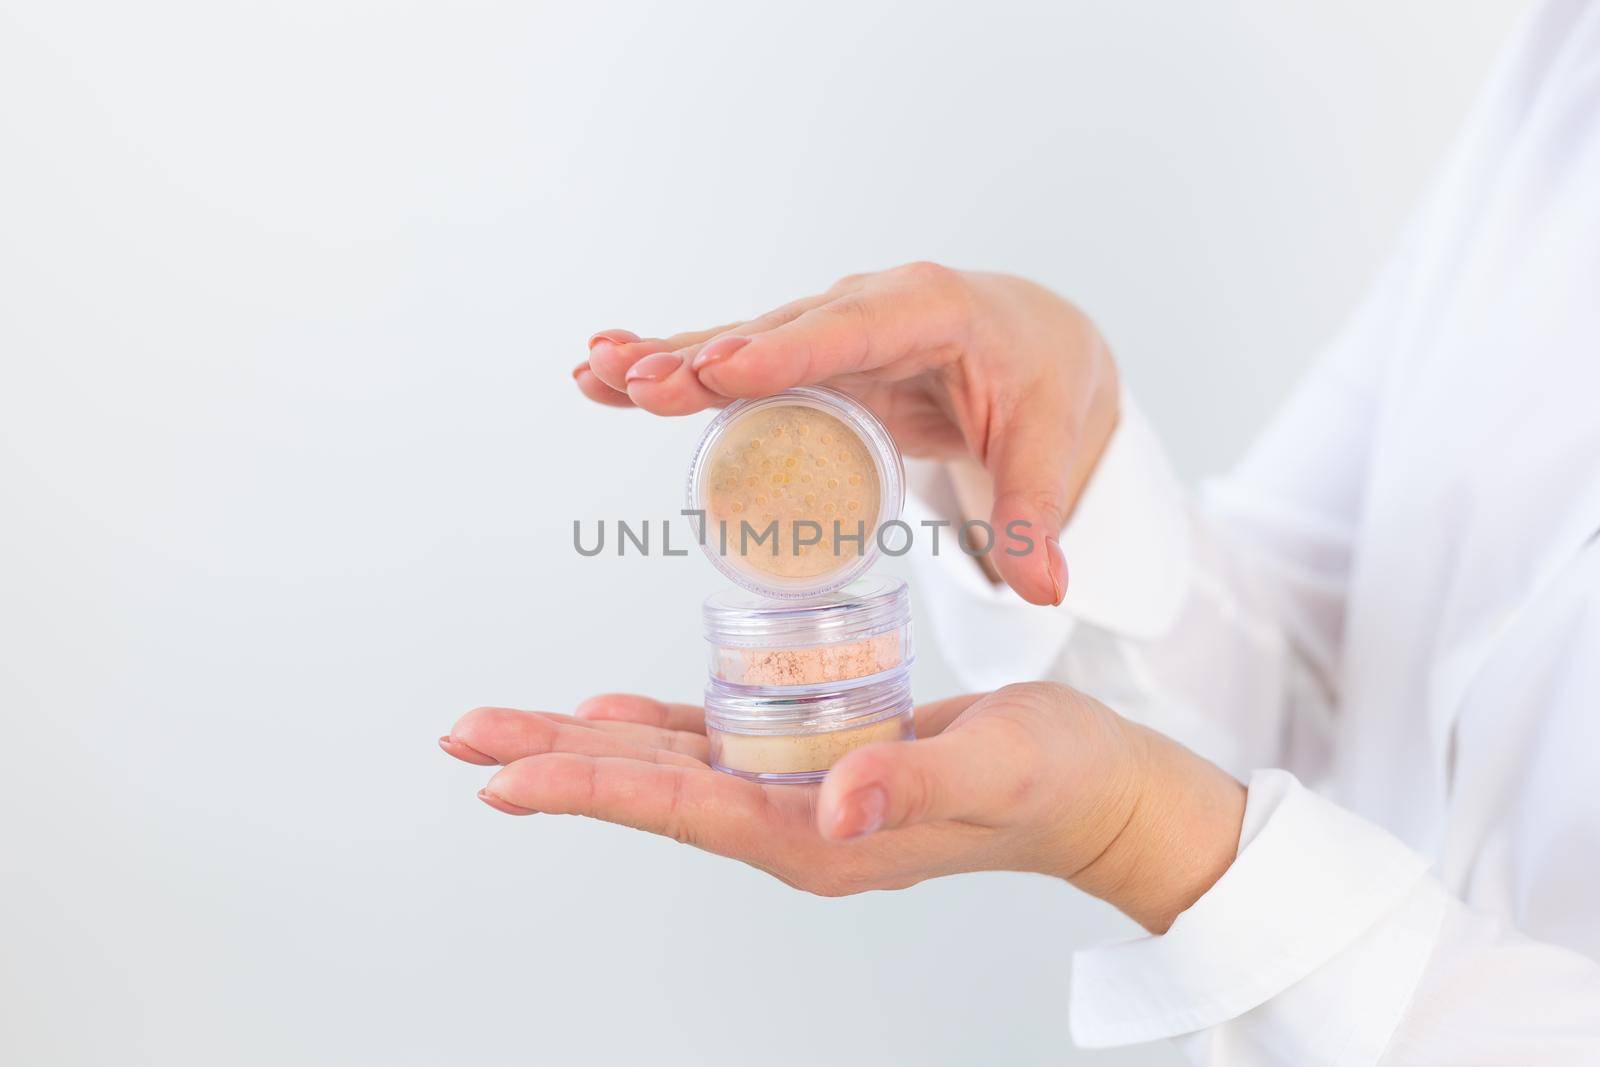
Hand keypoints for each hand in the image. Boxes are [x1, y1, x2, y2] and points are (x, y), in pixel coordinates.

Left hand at [439, 683, 1243, 931]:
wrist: (1100, 791)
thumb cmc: (1058, 779)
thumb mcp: (992, 770)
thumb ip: (910, 789)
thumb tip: (831, 807)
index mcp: (823, 836)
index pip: (685, 807)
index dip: (592, 788)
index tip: (505, 777)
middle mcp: (797, 823)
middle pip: (654, 789)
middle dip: (557, 762)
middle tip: (465, 737)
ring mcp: (805, 797)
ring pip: (674, 766)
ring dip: (590, 746)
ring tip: (511, 727)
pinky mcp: (822, 764)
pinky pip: (721, 747)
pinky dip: (661, 730)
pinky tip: (615, 713)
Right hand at [573, 264, 1119, 604]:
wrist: (1035, 342)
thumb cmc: (1040, 384)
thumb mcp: (1048, 446)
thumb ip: (1035, 516)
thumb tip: (1045, 590)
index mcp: (935, 311)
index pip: (857, 330)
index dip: (789, 350)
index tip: (724, 367)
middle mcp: (870, 307)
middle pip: (780, 335)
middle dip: (706, 358)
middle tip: (637, 382)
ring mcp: (831, 329)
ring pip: (740, 344)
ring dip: (665, 359)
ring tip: (594, 375)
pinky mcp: (808, 357)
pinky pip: (735, 364)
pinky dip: (675, 368)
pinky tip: (606, 374)